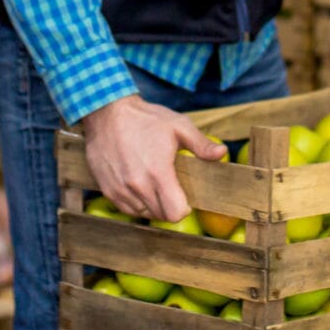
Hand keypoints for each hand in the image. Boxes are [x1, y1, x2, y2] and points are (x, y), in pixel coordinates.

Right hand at [78, 93, 226, 222]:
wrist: (107, 113)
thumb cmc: (145, 118)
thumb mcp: (178, 126)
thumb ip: (201, 144)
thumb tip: (222, 153)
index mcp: (158, 172)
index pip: (174, 212)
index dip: (184, 209)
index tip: (185, 199)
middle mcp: (138, 185)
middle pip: (160, 216)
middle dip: (170, 207)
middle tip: (171, 189)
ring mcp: (120, 189)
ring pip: (143, 213)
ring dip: (152, 205)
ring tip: (153, 185)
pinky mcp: (107, 189)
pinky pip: (126, 209)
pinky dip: (135, 203)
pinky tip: (138, 185)